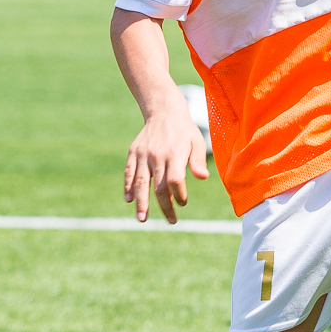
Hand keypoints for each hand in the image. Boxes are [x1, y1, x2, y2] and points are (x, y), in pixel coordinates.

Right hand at [122, 102, 208, 223]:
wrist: (163, 110)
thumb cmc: (184, 130)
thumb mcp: (197, 142)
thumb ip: (198, 161)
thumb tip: (203, 177)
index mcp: (174, 154)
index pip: (175, 181)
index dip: (179, 195)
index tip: (183, 203)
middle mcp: (157, 155)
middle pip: (159, 187)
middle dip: (164, 207)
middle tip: (171, 221)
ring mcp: (143, 154)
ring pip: (141, 183)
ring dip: (141, 202)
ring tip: (142, 219)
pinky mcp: (134, 152)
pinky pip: (129, 172)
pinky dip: (128, 186)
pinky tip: (128, 199)